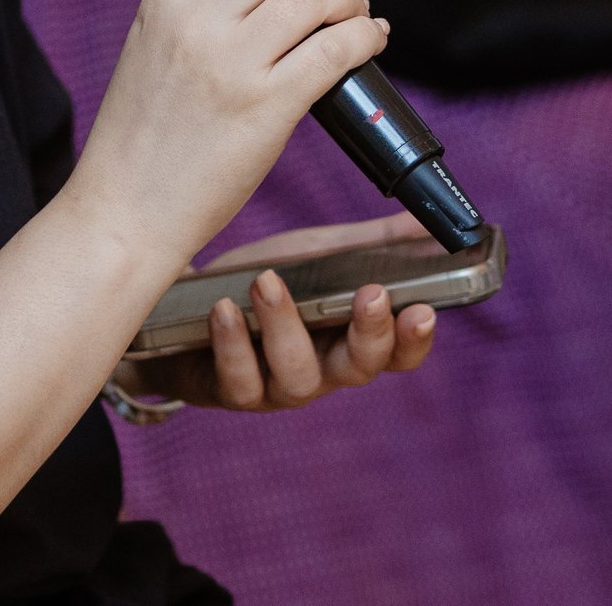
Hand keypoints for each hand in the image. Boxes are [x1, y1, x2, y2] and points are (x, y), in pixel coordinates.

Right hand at [69, 0, 388, 264]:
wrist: (124, 213)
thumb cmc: (137, 141)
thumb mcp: (147, 49)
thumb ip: (188, 9)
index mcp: (162, 2)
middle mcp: (196, 21)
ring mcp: (233, 64)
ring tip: (352, 16)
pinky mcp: (268, 107)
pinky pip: (336, 49)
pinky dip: (364, 36)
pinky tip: (368, 41)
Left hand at [121, 214, 438, 409]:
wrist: (183, 304)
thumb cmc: (263, 282)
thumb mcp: (318, 256)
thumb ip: (374, 244)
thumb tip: (428, 221)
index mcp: (352, 340)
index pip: (399, 353)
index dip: (414, 339)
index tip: (421, 309)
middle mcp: (322, 371)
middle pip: (360, 369)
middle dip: (369, 334)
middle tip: (370, 295)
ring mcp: (276, 387)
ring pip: (297, 377)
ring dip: (285, 327)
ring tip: (267, 281)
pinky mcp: (229, 391)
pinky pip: (238, 379)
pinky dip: (233, 342)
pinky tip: (226, 310)